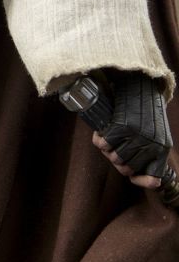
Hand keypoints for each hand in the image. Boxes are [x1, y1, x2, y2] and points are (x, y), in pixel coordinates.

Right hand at [92, 70, 171, 189]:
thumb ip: (147, 147)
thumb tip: (130, 170)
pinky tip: (99, 134)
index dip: (140, 180)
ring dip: (106, 150)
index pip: (153, 177)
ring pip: (114, 158)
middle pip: (127, 168)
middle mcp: (152, 145)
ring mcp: (137, 137)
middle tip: (112, 147)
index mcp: (163, 148)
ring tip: (105, 139)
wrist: (140, 81)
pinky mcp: (123, 127)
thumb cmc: (144, 106)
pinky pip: (105, 144)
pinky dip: (99, 141)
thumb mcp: (155, 129)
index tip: (132, 176)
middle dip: (116, 160)